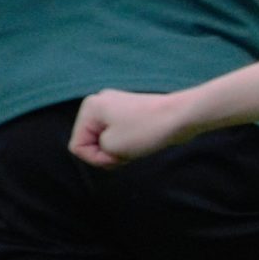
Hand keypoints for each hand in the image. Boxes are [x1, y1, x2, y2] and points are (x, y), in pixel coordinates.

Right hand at [70, 90, 185, 166]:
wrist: (181, 116)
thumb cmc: (146, 130)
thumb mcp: (112, 147)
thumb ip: (96, 151)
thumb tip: (104, 145)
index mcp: (89, 107)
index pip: (77, 146)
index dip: (95, 158)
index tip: (116, 156)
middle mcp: (99, 101)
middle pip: (91, 141)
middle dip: (107, 153)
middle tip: (127, 153)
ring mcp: (115, 105)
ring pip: (106, 140)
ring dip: (118, 150)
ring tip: (135, 147)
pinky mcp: (130, 111)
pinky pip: (120, 134)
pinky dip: (127, 143)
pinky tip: (141, 142)